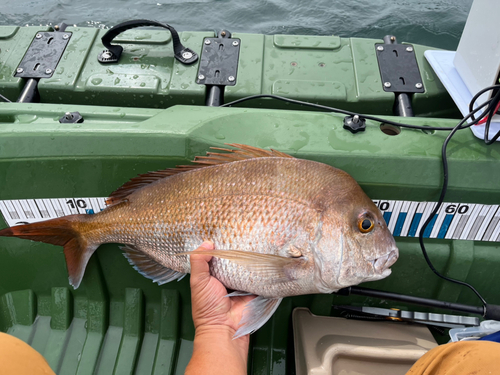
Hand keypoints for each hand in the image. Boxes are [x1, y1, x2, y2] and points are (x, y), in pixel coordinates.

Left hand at [186, 241, 255, 374]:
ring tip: (258, 243)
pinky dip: (262, 271)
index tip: (228, 232)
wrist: (224, 329)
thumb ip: (199, 262)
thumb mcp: (198, 281)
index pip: (218, 257)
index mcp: (213, 276)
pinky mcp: (254, 291)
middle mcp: (228, 279)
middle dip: (239, 251)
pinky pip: (260, 278)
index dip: (222, 246)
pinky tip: (266, 259)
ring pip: (248, 268)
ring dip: (252, 260)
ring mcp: (242, 285)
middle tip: (246, 234)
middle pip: (235, 261)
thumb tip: (206, 243)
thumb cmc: (207, 308)